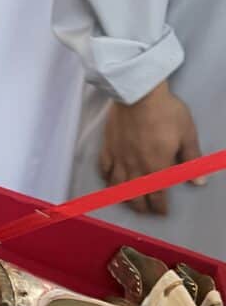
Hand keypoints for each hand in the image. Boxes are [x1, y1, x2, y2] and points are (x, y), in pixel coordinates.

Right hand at [99, 82, 203, 216]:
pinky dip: (107, 179)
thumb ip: (192, 159)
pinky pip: (105, 170)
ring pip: (119, 187)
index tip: (162, 212)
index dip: (160, 207)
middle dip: (143, 207)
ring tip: (129, 202)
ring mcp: (119, 159)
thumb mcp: (187, 133)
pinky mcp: (108, 148)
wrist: (137, 93)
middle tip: (147, 210)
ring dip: (125, 198)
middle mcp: (136, 169)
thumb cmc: (165, 111)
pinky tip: (109, 182)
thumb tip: (199, 181)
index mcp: (157, 167)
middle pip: (137, 196)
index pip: (158, 195)